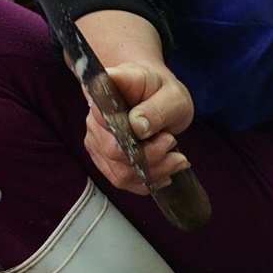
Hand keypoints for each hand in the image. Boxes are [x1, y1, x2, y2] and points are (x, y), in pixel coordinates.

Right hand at [81, 59, 195, 193]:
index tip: (167, 138)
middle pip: (115, 151)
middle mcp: (95, 117)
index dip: (132, 134)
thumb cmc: (163, 91)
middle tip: (174, 144)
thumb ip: (156, 110)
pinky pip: (121, 179)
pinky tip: (165, 172)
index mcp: (108, 91)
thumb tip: (137, 127)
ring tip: (177, 160)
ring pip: (119, 172)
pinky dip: (146, 181)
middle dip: (152, 157)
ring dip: (153, 172)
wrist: (155, 95)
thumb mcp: (172, 96)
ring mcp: (96, 140)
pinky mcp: (103, 158)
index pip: (104, 114)